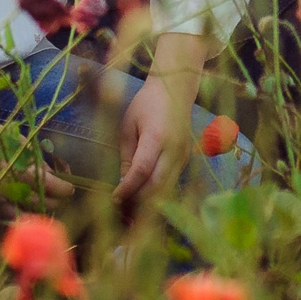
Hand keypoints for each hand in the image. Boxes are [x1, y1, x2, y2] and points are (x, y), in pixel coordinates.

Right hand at [0, 94, 75, 207]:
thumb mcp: (17, 141)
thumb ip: (36, 161)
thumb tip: (53, 178)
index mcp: (16, 171)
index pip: (49, 186)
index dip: (63, 188)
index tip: (69, 189)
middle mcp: (4, 191)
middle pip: (38, 205)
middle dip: (52, 203)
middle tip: (59, 199)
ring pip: (20, 217)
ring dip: (33, 213)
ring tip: (41, 207)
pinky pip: (0, 219)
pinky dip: (12, 216)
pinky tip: (20, 210)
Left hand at [114, 43, 202, 203]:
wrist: (175, 90)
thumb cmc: (146, 104)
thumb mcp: (128, 125)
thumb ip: (126, 156)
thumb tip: (123, 183)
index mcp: (156, 137)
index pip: (142, 171)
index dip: (127, 188)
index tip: (114, 198)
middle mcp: (173, 150)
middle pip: (158, 186)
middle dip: (138, 202)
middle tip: (121, 209)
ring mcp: (183, 156)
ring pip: (167, 189)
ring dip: (149, 202)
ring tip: (131, 209)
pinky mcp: (186, 160)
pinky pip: (172, 183)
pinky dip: (158, 193)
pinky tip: (144, 197)